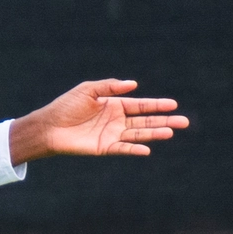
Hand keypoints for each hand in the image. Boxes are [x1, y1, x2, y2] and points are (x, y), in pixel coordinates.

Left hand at [9, 79, 187, 163]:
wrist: (49, 126)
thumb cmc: (66, 105)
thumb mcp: (87, 90)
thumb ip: (109, 86)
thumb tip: (133, 84)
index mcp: (113, 105)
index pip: (140, 105)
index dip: (156, 105)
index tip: (173, 104)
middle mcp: (116, 121)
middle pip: (145, 121)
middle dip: (164, 120)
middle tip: (184, 121)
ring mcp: (112, 135)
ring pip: (138, 134)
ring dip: (154, 134)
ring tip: (171, 132)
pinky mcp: (104, 148)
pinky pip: (123, 149)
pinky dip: (134, 149)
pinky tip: (147, 148)